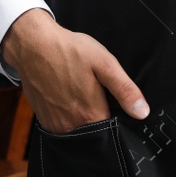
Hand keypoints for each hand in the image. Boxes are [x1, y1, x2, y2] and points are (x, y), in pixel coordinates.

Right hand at [0, 8, 149, 132]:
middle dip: (99, 116)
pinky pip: (61, 125)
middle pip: (94, 131)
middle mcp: (71, 126)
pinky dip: (67, 115)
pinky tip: (67, 96)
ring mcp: (55, 125)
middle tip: (96, 93)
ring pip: (77, 129)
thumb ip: (125, 90)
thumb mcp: (104, 64)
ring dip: (82, 117)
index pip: (112, 130)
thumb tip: (142, 112)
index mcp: (90, 115)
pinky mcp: (43, 119)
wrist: (33, 45)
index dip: (117, 117)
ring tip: (80, 93)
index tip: (115, 104)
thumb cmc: (69, 51)